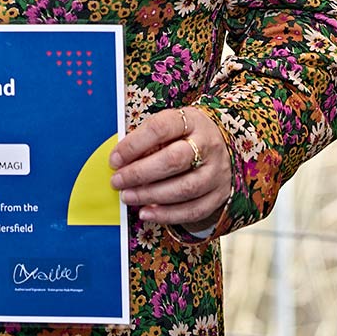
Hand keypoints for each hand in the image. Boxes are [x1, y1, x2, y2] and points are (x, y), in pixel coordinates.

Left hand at [108, 106, 228, 228]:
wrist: (221, 147)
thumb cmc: (185, 136)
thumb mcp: (170, 127)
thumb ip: (147, 141)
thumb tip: (120, 162)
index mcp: (192, 121)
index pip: (161, 128)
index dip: (134, 145)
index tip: (115, 159)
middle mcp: (209, 145)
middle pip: (174, 160)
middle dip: (140, 173)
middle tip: (118, 181)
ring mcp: (217, 171)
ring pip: (185, 188)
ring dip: (151, 195)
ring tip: (128, 197)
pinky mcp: (220, 194)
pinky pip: (194, 210)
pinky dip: (167, 215)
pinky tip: (147, 213)